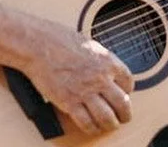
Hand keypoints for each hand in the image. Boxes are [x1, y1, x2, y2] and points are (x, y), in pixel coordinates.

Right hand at [19, 19, 133, 135]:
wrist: (39, 45)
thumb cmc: (59, 39)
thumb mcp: (89, 44)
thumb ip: (100, 59)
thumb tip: (106, 69)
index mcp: (107, 61)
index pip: (128, 82)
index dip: (127, 91)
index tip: (123, 94)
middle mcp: (100, 78)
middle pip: (123, 103)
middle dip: (125, 113)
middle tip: (124, 117)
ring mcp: (85, 91)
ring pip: (107, 117)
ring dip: (111, 124)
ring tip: (110, 125)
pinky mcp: (69, 102)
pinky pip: (86, 122)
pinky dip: (92, 128)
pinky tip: (92, 127)